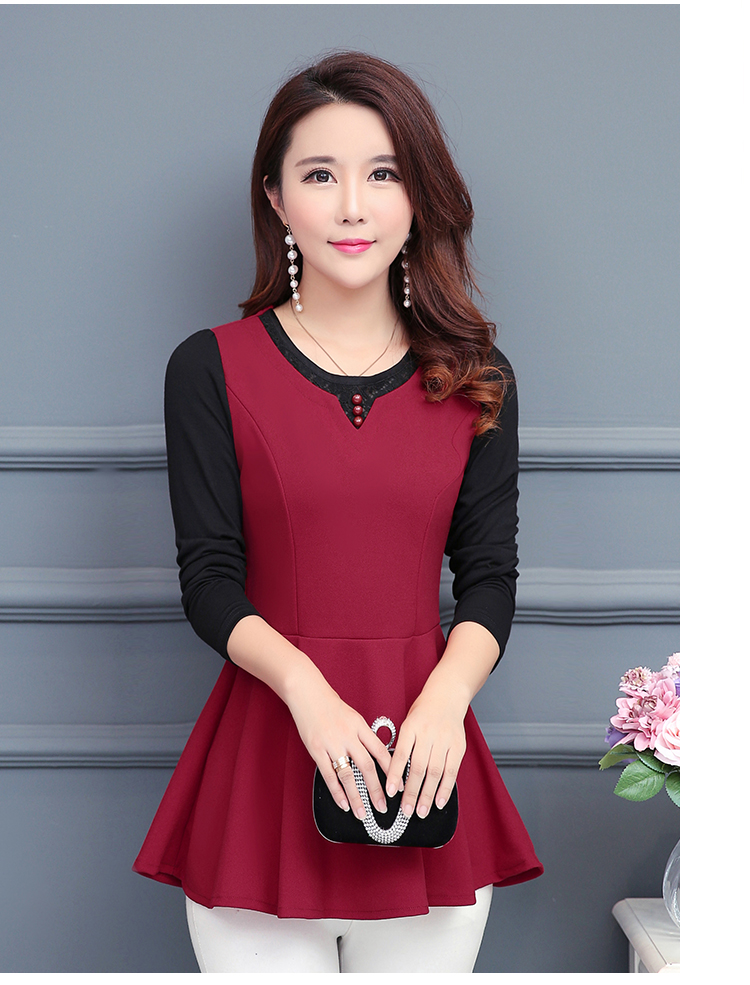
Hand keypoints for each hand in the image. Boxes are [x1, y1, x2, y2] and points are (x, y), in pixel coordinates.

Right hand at [287, 678, 392, 818]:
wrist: (308, 694)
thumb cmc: (331, 706)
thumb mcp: (354, 717)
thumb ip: (364, 736)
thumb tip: (377, 756)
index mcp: (360, 727)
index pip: (381, 752)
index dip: (392, 771)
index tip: (399, 786)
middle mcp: (348, 736)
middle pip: (367, 767)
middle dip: (377, 790)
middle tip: (383, 807)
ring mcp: (332, 744)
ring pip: (348, 775)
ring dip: (357, 797)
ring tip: (363, 814)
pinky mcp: (316, 750)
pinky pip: (329, 775)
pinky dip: (337, 792)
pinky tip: (343, 804)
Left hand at [384, 686, 467, 819]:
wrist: (447, 695)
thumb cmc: (423, 712)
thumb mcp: (407, 722)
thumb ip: (403, 745)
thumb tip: (394, 776)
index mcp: (411, 727)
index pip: (401, 754)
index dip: (395, 775)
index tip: (390, 793)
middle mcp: (428, 733)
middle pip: (419, 767)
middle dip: (412, 792)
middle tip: (405, 811)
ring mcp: (445, 740)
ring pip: (435, 772)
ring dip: (428, 795)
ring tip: (421, 811)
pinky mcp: (459, 746)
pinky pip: (452, 771)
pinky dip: (445, 788)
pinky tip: (439, 801)